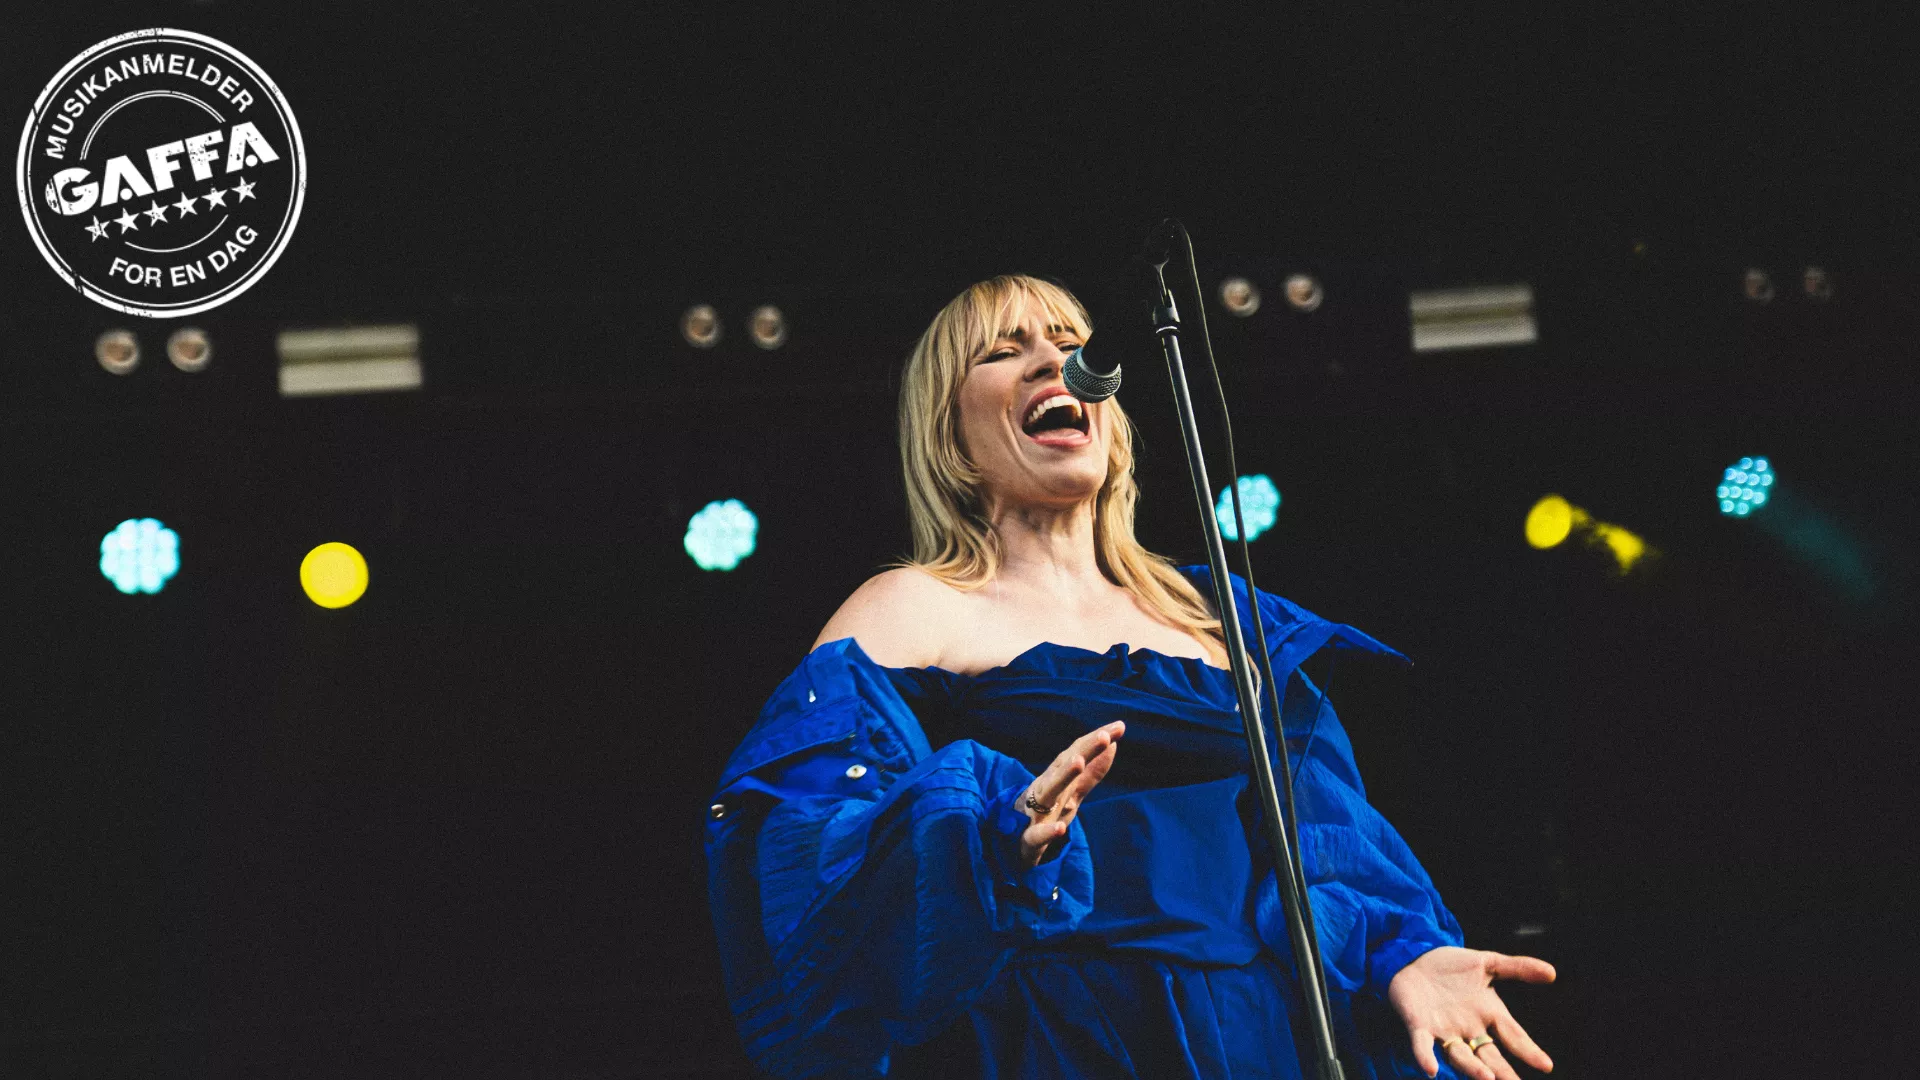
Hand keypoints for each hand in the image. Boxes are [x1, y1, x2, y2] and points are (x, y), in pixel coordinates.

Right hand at [1016, 720, 1123, 867]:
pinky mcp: (1029, 839)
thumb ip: (1093, 772)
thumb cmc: (1046, 811)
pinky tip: (1060, 828)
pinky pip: (1036, 835)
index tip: (1119, 727)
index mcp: (1058, 778)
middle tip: (1104, 736)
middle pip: (1065, 766)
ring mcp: (1036, 812)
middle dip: (1083, 750)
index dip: (1096, 740)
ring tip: (1079, 763)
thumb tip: (1113, 743)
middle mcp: (1046, 789)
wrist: (1012, 842)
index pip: (1078, 754)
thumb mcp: (1073, 792)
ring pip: (1049, 791)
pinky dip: (1047, 831)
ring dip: (1063, 776)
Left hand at [1387, 945, 1555, 1079]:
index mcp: (1489, 1015)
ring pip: (1460, 1056)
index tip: (1545, 1065)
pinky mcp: (1419, 1026)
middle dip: (1503, 1072)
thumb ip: (1518, 968)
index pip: (1513, 1036)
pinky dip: (1426, 1056)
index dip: (1528, 1051)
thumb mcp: (1488, 963)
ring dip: (1473, 1068)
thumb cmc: (1452, 966)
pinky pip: (1422, 1045)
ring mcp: (1444, 1031)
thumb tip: (1552, 972)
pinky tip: (1431, 1069)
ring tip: (1488, 1078)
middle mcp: (1469, 1029)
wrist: (1415, 957)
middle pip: (1489, 1056)